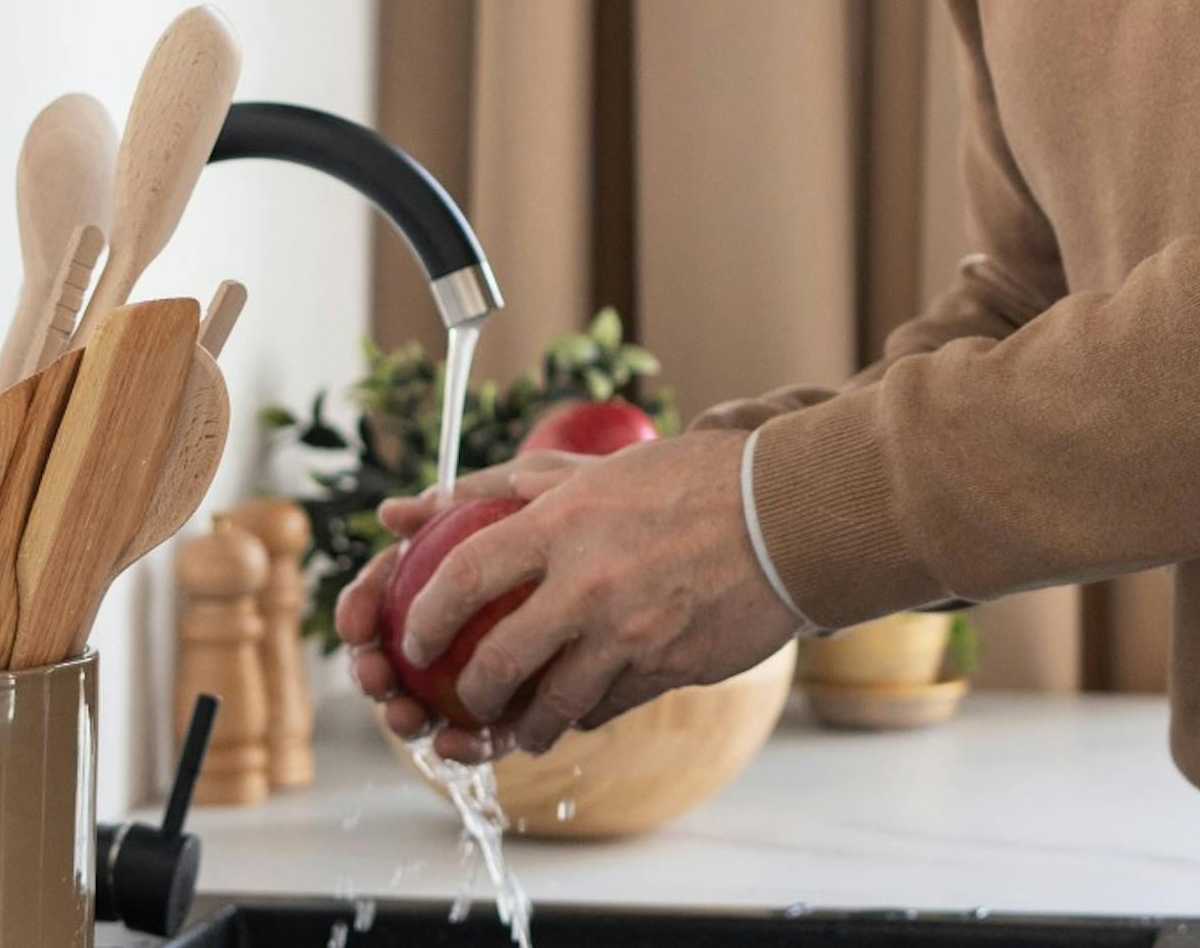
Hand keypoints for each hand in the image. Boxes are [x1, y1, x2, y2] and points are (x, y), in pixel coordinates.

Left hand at [334, 429, 798, 761]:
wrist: (790, 515)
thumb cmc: (693, 481)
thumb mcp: (601, 470)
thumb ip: (508, 486)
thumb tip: (408, 509)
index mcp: (565, 521)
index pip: (464, 575)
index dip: (426, 617)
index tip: (414, 641)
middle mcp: (590, 581)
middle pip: (497, 661)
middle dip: (469, 692)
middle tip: (462, 696)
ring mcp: (632, 631)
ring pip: (552, 704)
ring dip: (523, 726)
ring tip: (517, 728)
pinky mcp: (669, 666)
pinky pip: (607, 708)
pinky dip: (584, 715)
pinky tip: (579, 710)